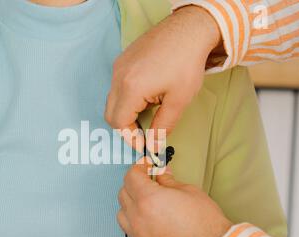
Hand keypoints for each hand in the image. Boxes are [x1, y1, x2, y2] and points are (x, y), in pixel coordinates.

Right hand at [105, 5, 221, 151]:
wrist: (188, 30)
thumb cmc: (186, 63)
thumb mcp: (178, 100)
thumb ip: (163, 126)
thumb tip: (154, 144)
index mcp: (131, 88)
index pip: (119, 122)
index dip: (130, 137)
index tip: (144, 143)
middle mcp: (118, 76)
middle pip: (111, 113)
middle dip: (126, 127)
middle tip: (144, 132)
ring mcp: (118, 66)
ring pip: (113, 99)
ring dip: (127, 111)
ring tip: (149, 111)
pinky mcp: (122, 60)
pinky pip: (117, 85)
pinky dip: (127, 97)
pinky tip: (147, 94)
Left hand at [117, 159, 231, 236]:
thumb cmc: (206, 224)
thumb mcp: (189, 192)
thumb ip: (169, 182)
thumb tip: (161, 176)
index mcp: (148, 200)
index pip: (131, 177)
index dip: (139, 167)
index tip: (146, 165)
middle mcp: (138, 218)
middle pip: (123, 193)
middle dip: (133, 183)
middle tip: (148, 180)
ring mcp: (138, 236)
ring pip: (122, 214)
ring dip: (130, 204)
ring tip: (146, 202)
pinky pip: (131, 231)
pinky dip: (135, 222)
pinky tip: (149, 220)